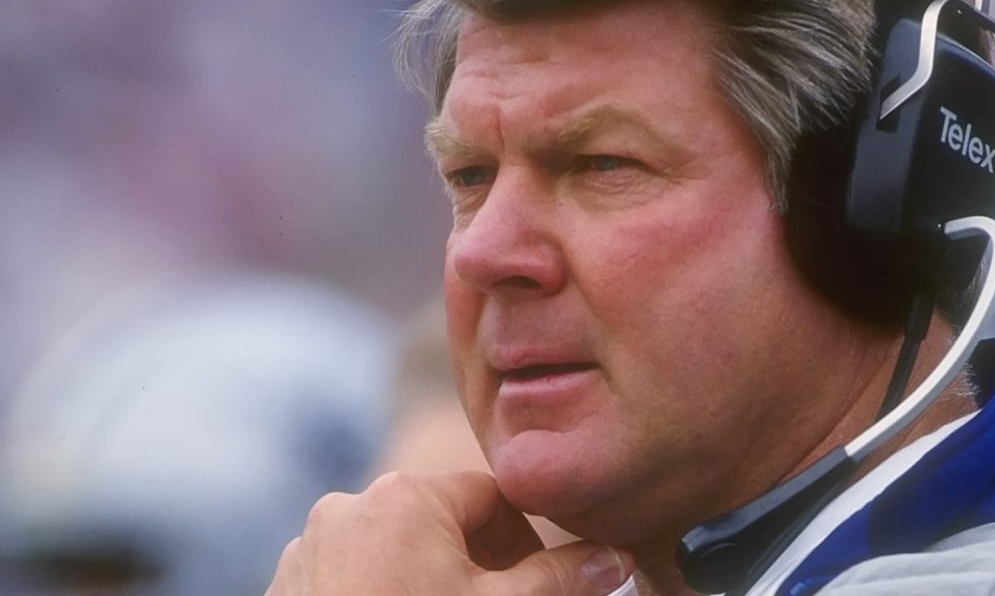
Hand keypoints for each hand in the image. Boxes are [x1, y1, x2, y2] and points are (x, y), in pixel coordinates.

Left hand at [266, 470, 632, 595]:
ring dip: (430, 580)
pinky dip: (383, 594)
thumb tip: (615, 558)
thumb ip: (560, 579)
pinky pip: (352, 576)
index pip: (490, 497)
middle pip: (442, 524)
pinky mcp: (289, 587)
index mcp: (405, 497)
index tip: (541, 582)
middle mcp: (350, 508)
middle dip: (480, 564)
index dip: (525, 540)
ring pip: (395, 551)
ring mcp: (309, 549)